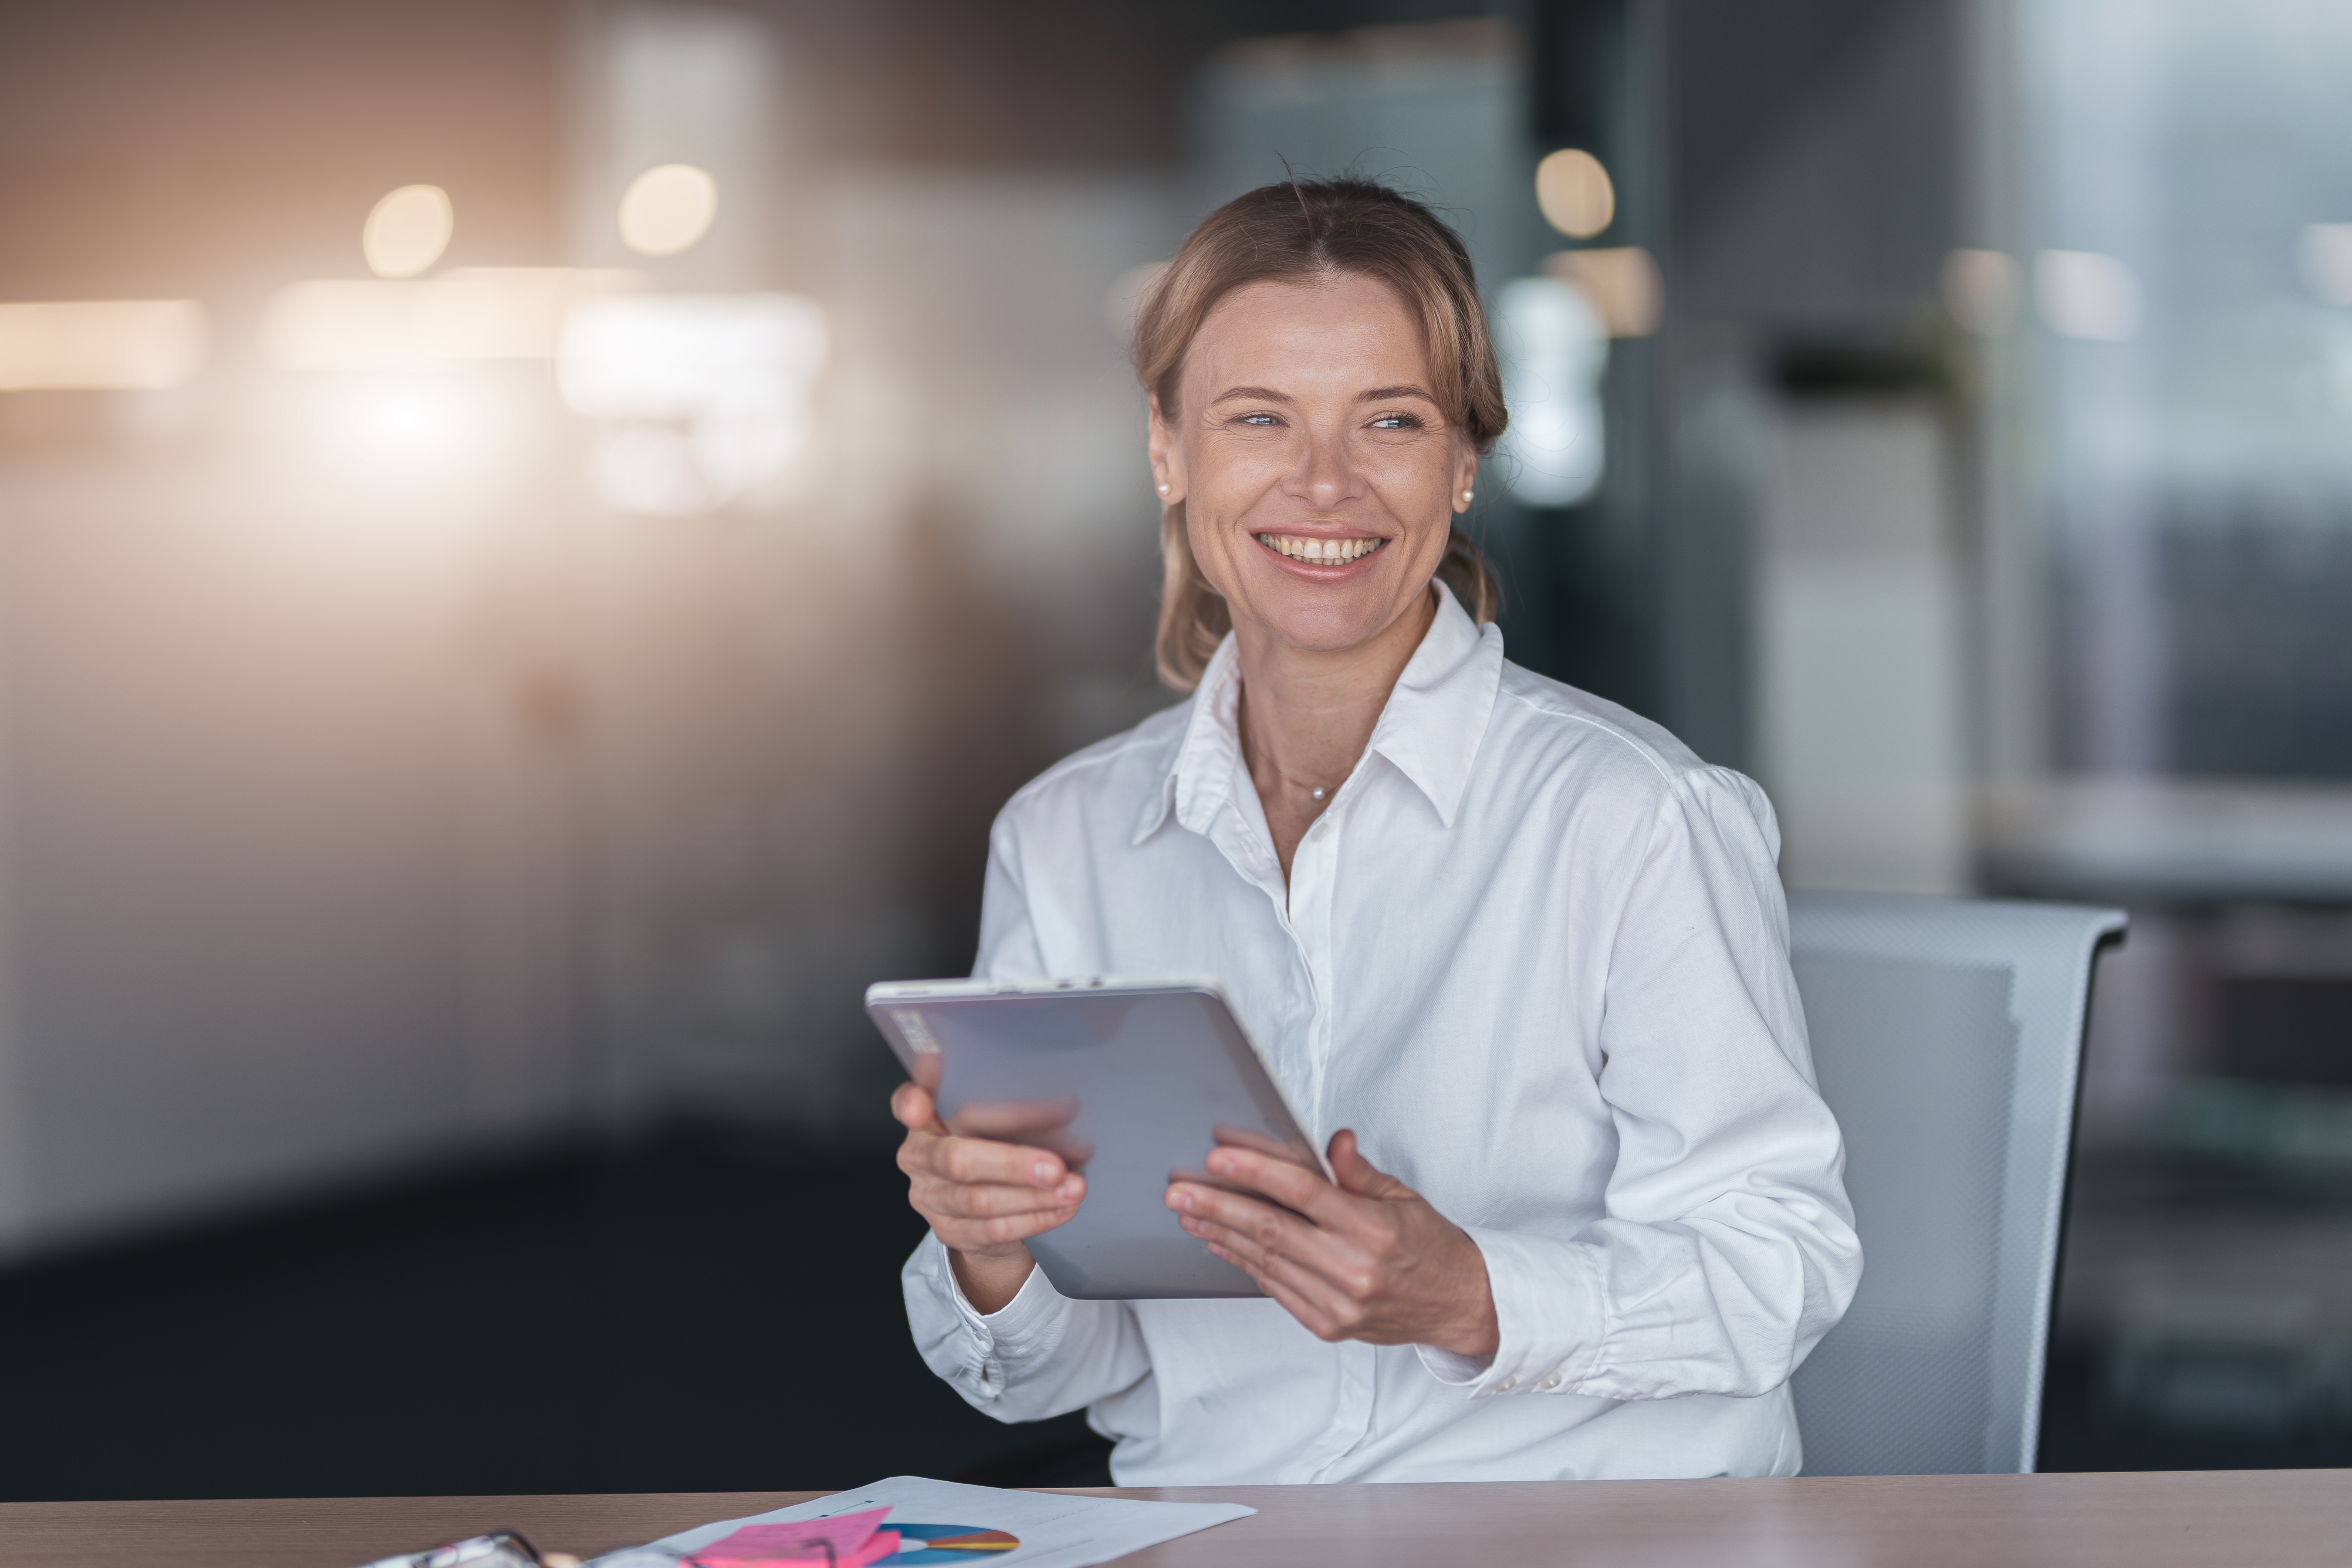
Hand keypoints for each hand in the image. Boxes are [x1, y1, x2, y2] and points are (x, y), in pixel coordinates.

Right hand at [893, 1082, 1086, 1312]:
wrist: (982, 1208)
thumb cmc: (990, 1148)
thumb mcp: (993, 1122)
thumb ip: (1011, 1111)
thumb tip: (1067, 1109)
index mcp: (924, 1119)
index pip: (909, 1102)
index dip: (915, 1099)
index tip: (931, 1083)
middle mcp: (919, 1157)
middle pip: (957, 1159)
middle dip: (1012, 1164)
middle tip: (1056, 1167)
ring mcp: (929, 1197)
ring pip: (980, 1200)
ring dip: (1033, 1196)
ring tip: (1072, 1188)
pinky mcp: (948, 1230)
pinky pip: (993, 1229)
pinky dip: (1033, 1219)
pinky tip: (1061, 1209)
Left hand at [1164, 1129, 1497, 1356]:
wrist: (1459, 1305)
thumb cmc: (1432, 1246)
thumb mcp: (1403, 1197)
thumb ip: (1359, 1172)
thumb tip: (1332, 1141)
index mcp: (1374, 1229)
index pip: (1303, 1192)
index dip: (1256, 1171)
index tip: (1218, 1156)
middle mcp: (1354, 1268)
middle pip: (1272, 1229)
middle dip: (1218, 1206)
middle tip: (1180, 1191)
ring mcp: (1339, 1302)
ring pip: (1267, 1261)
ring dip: (1221, 1235)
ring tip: (1189, 1214)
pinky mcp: (1329, 1325)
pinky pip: (1276, 1289)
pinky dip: (1245, 1264)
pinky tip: (1222, 1244)